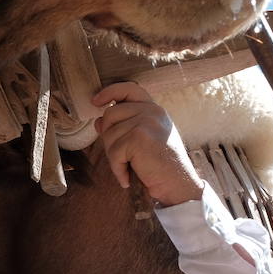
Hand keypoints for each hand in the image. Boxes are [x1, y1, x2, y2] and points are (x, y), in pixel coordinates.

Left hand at [92, 82, 203, 207]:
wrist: (177, 184)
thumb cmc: (159, 165)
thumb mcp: (141, 141)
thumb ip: (122, 127)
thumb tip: (98, 121)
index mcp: (153, 109)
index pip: (129, 88)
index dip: (110, 92)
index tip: (96, 101)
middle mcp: (152, 111)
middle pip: (110, 114)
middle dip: (108, 137)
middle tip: (122, 157)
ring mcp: (146, 122)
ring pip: (109, 134)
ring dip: (114, 156)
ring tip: (130, 167)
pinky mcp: (139, 137)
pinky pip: (114, 152)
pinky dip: (117, 169)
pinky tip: (127, 178)